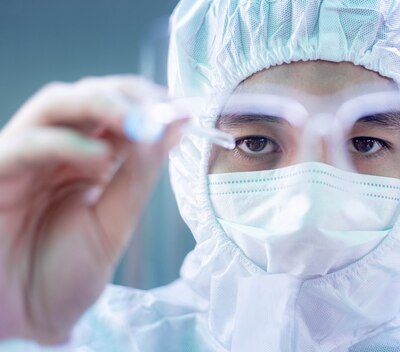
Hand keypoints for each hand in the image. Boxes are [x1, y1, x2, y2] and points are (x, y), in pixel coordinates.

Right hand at [0, 76, 180, 343]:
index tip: (183, 106)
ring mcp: (24, 158)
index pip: (116, 109)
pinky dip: (67, 144)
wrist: (26, 317)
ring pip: (55, 105)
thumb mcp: (115, 222)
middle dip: (127, 95)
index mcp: (86, 158)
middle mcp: (56, 150)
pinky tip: (101, 158)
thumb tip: (173, 125)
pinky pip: (26, 145)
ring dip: (99, 103)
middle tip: (160, 107)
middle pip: (86, 95)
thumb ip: (140, 175)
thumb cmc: (64, 274)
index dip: (148, 100)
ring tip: (135, 122)